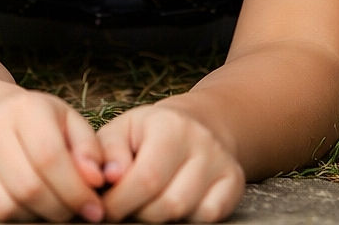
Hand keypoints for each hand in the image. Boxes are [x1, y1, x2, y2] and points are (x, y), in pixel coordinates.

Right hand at [0, 90, 105, 221]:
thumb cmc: (37, 123)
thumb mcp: (68, 123)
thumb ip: (88, 150)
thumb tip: (95, 180)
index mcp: (23, 107)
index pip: (50, 159)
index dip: (75, 192)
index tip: (93, 211)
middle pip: (26, 188)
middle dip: (56, 211)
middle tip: (69, 214)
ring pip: (0, 206)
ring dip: (28, 219)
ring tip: (42, 209)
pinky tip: (12, 204)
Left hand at [97, 103, 244, 221]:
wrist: (195, 122)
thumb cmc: (149, 132)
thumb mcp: (122, 129)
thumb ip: (107, 151)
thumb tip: (107, 177)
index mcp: (169, 125)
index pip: (146, 179)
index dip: (120, 202)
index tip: (104, 209)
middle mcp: (201, 141)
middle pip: (167, 203)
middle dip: (138, 213)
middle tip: (125, 207)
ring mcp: (221, 161)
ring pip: (188, 213)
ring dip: (160, 217)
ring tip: (147, 203)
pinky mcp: (235, 180)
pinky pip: (211, 216)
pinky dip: (189, 218)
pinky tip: (174, 202)